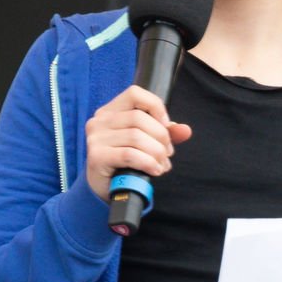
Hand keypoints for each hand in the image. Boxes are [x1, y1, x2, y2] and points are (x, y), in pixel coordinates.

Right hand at [84, 84, 192, 202]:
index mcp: (110, 111)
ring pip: (136, 137)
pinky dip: (148, 163)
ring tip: (161, 165)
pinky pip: (130, 155)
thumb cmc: (126, 163)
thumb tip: (185, 130)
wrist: (106, 188)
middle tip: (167, 154)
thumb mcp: (145, 143)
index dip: (156, 106)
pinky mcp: (97, 156)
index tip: (166, 126)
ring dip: (156, 153)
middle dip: (161, 137)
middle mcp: (99, 121)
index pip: (135, 93)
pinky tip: (154, 170)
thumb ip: (164, 133)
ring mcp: (96, 138)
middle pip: (139, 118)